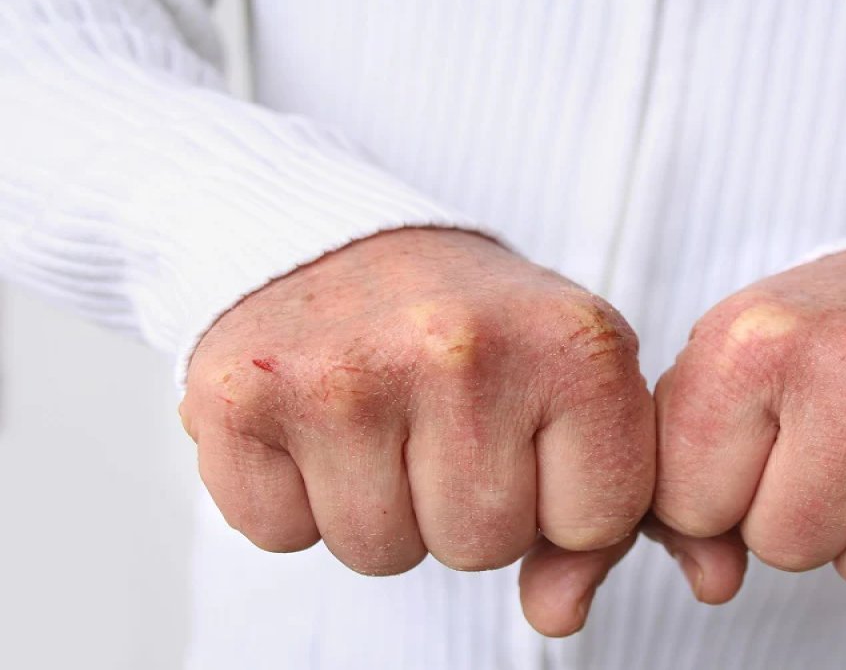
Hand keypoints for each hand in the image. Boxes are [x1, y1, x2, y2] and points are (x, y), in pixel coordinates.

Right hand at [179, 228, 654, 634]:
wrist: (332, 236)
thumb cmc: (469, 323)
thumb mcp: (571, 384)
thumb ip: (598, 509)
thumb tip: (559, 616)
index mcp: (573, 343)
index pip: (595, 524)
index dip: (558, 500)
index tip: (527, 434)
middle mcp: (460, 350)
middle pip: (482, 547)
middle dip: (462, 505)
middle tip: (438, 418)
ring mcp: (346, 376)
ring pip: (382, 554)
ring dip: (379, 506)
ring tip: (376, 414)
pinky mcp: (241, 398)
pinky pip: (281, 535)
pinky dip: (292, 497)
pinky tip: (309, 422)